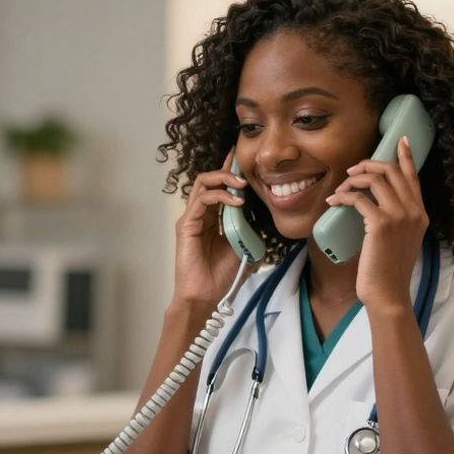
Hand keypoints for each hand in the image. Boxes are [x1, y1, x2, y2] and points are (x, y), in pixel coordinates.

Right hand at [172, 152, 247, 309]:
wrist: (206, 295)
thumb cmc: (222, 276)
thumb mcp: (244, 247)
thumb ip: (250, 230)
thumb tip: (266, 219)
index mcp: (213, 219)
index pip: (219, 188)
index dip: (229, 172)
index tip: (242, 159)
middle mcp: (201, 214)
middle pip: (210, 180)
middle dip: (227, 170)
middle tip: (244, 169)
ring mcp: (192, 218)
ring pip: (204, 183)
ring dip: (224, 179)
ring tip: (242, 185)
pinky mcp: (187, 224)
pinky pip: (202, 200)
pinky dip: (220, 196)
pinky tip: (237, 202)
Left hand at [325, 137, 428, 310]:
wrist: (389, 293)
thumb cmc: (389, 271)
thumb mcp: (400, 241)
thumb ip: (396, 221)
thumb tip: (373, 204)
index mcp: (421, 214)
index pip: (413, 177)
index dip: (406, 156)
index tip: (400, 140)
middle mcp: (414, 212)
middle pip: (392, 171)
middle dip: (369, 164)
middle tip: (353, 171)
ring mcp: (399, 216)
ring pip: (375, 179)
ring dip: (353, 179)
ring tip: (340, 188)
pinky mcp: (381, 224)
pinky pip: (358, 198)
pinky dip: (343, 196)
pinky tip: (333, 201)